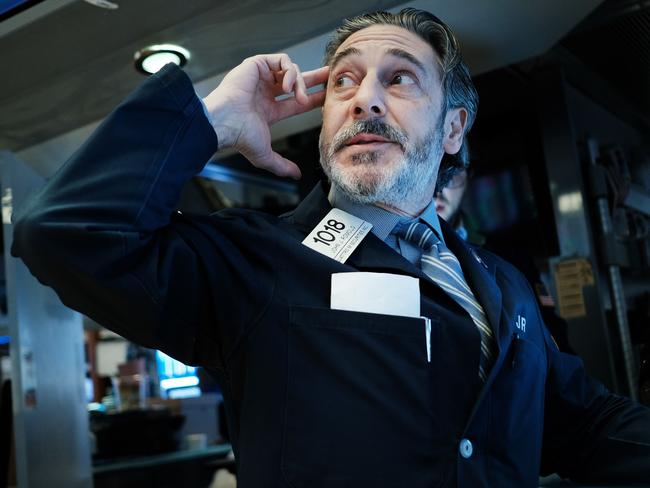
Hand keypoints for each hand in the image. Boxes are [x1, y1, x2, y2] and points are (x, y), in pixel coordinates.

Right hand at [202, 54, 328, 178]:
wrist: (225, 122)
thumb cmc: (239, 137)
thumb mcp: (265, 156)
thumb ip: (282, 165)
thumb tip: (296, 175)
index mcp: (268, 110)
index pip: (296, 102)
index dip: (313, 99)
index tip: (327, 97)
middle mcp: (265, 92)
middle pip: (296, 81)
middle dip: (314, 78)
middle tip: (330, 76)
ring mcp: (261, 78)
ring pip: (291, 71)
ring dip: (300, 83)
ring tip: (298, 97)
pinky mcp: (256, 65)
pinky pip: (282, 60)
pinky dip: (289, 72)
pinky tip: (287, 86)